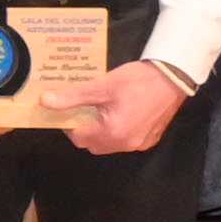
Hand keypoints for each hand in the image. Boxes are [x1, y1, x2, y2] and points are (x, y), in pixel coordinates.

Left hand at [69, 60, 187, 157]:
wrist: (175, 77)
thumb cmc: (138, 80)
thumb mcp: (102, 85)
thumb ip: (72, 96)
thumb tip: (45, 101)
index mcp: (112, 133)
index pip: (77, 137)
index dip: (69, 123)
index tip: (69, 108)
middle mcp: (125, 144)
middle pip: (92, 143)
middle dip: (84, 128)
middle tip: (84, 107)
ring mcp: (139, 144)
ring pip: (109, 143)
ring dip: (101, 130)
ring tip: (101, 108)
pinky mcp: (149, 140)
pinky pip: (126, 141)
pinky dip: (118, 130)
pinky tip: (120, 113)